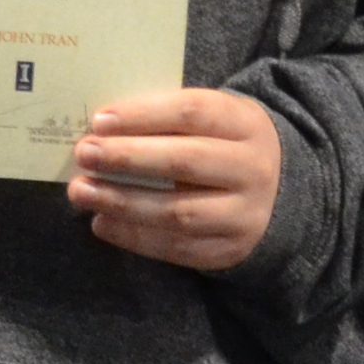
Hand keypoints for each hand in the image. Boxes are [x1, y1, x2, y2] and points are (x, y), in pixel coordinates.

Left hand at [67, 90, 281, 271]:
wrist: (281, 197)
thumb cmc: (226, 147)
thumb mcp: (217, 122)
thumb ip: (171, 120)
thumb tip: (103, 128)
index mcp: (247, 124)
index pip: (192, 113)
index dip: (143, 115)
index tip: (99, 121)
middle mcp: (252, 169)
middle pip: (184, 161)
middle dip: (127, 158)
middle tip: (84, 154)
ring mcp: (244, 215)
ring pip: (177, 211)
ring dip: (122, 202)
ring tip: (82, 192)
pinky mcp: (229, 250)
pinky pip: (176, 247)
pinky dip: (134, 237)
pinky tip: (102, 223)